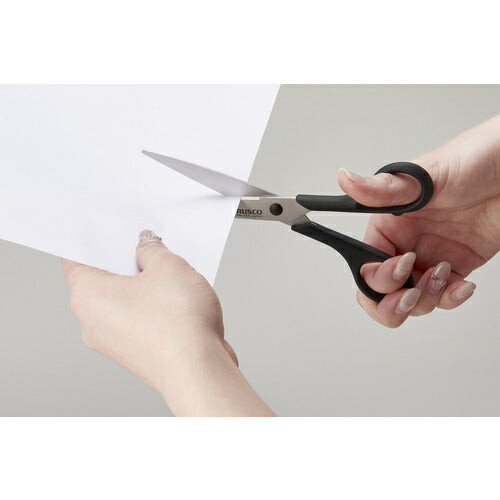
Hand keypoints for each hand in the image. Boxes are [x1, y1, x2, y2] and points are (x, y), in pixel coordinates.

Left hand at [62, 230, 273, 415]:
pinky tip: (176, 298)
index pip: (76, 258)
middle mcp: (93, 322)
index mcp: (87, 296)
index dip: (92, 239)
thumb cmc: (177, 325)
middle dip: (126, 262)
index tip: (106, 229)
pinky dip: (153, 306)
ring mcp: (114, 341)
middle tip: (148, 247)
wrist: (200, 369)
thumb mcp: (167, 266)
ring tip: (170, 274)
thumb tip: (146, 247)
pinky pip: (139, 319)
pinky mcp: (136, 352)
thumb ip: (152, 250)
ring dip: (143, 285)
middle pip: (102, 279)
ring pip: (123, 300)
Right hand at [338, 115, 499, 326]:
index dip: (378, 277)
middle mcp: (405, 242)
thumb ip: (382, 188)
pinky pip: (444, 296)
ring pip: (413, 300)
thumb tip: (346, 180)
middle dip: (391, 304)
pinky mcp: (457, 265)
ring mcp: (431, 256)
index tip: (401, 267)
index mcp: (388, 224)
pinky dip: (451, 298)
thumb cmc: (474, 161)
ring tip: (445, 275)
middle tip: (409, 298)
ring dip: (428, 299)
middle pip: (381, 291)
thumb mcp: (425, 176)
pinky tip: (462, 285)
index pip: (366, 264)